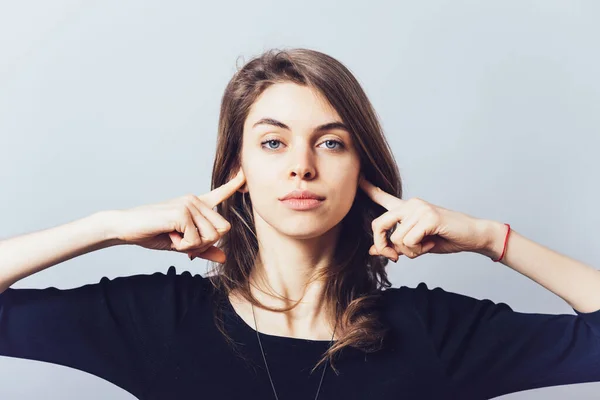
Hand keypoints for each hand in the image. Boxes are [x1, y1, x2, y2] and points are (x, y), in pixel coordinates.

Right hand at [111, 169, 245, 262]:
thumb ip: (204, 249)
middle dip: (206, 243)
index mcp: (196, 205)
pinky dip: (182, 246)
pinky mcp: (182, 212)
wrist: (127, 228)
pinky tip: (168, 235)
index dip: (234, 184)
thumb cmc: (153, 233)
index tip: (245, 173)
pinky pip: (195, 240)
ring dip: (192, 246)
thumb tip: (224, 258)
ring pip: (211, 237)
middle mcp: (195, 200)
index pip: (220, 193)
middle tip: (183, 240)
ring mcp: (189, 204)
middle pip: (222, 230)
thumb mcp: (182, 244)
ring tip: (173, 236)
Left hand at [359, 176, 489, 261]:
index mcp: (407, 208)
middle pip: (379, 225)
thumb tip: (373, 251)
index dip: (369, 189)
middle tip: (394, 257)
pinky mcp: (428, 217)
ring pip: (396, 239)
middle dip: (383, 246)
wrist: (472, 236)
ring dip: (410, 251)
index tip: (357, 178)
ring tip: (426, 244)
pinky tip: (432, 243)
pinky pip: (409, 242)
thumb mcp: (416, 244)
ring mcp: (419, 209)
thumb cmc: (445, 238)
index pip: (383, 197)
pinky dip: (419, 250)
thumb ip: (395, 245)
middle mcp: (410, 204)